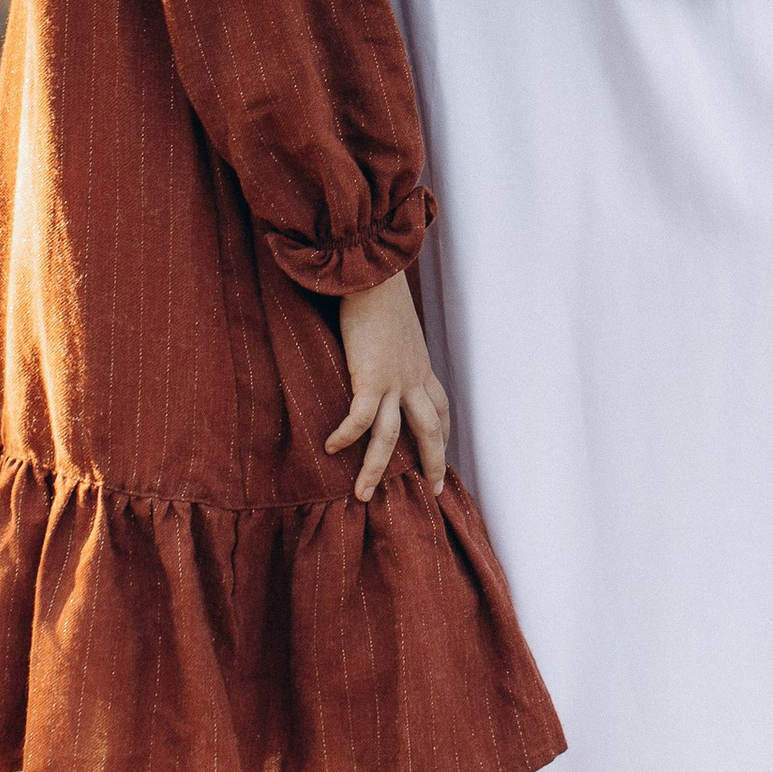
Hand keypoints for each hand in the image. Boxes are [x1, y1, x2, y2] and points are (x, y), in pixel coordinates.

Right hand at [325, 271, 451, 500]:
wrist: (376, 276)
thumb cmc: (381, 293)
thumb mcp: (396, 326)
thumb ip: (391, 345)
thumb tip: (378, 348)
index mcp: (421, 366)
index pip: (440, 408)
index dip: (442, 433)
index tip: (442, 450)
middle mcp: (413, 378)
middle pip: (431, 431)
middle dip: (433, 463)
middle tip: (432, 491)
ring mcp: (393, 381)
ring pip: (391, 437)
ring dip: (376, 468)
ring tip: (363, 495)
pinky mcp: (370, 378)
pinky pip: (359, 419)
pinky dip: (345, 436)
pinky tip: (330, 449)